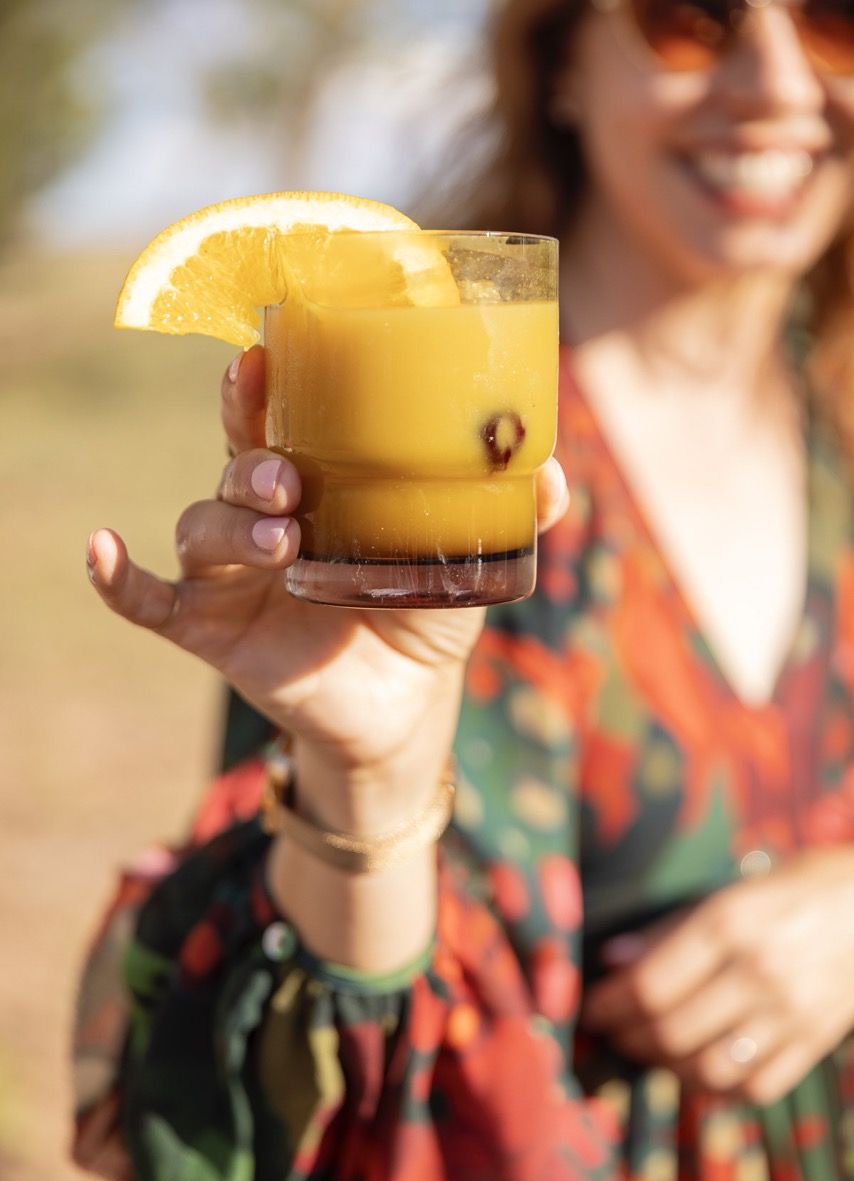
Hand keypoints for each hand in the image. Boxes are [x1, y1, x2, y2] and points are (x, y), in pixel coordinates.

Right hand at [87, 346, 569, 827]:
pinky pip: (149, 601)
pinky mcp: (212, 630)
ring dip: (229, 523)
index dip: (265, 384)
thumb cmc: (423, 616)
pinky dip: (119, 578)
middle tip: (289, 474)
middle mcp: (266, 518)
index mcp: (319, 487)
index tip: (268, 349)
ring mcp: (233, 575)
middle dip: (251, 457)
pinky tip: (99, 548)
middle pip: (234, 464)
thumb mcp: (469, 564)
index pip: (279, 420)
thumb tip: (553, 473)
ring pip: (202, 525)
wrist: (402, 709)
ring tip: (283, 540)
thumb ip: (507, 517)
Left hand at [581, 848, 853, 1104]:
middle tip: (614, 1033)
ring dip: (667, 1068)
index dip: (609, 1005)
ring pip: (709, 1068)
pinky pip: (756, 1086)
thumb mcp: (734, 889)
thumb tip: (614, 960)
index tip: (591, 1009)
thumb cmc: (800, 885)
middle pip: (671, 1031)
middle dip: (629, 1039)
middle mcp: (759, 971)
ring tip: (652, 1051)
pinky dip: (720, 1088)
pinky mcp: (816, 1040)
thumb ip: (672, 929)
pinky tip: (701, 1068)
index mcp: (730, 922)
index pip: (650, 984)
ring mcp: (791, 1012)